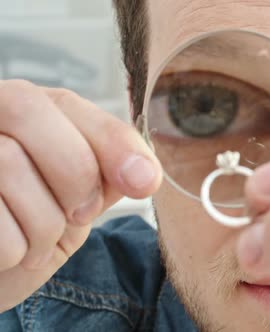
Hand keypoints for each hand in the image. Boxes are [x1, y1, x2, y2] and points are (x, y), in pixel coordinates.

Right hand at [0, 80, 161, 312]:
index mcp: (18, 111)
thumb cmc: (31, 226)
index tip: (144, 182)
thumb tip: (142, 173)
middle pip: (28, 111)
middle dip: (75, 174)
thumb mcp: (78, 196)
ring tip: (40, 242)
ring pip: (5, 160)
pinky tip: (12, 254)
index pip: (64, 102)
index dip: (111, 140)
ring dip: (44, 223)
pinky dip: (14, 249)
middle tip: (83, 213)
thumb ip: (106, 171)